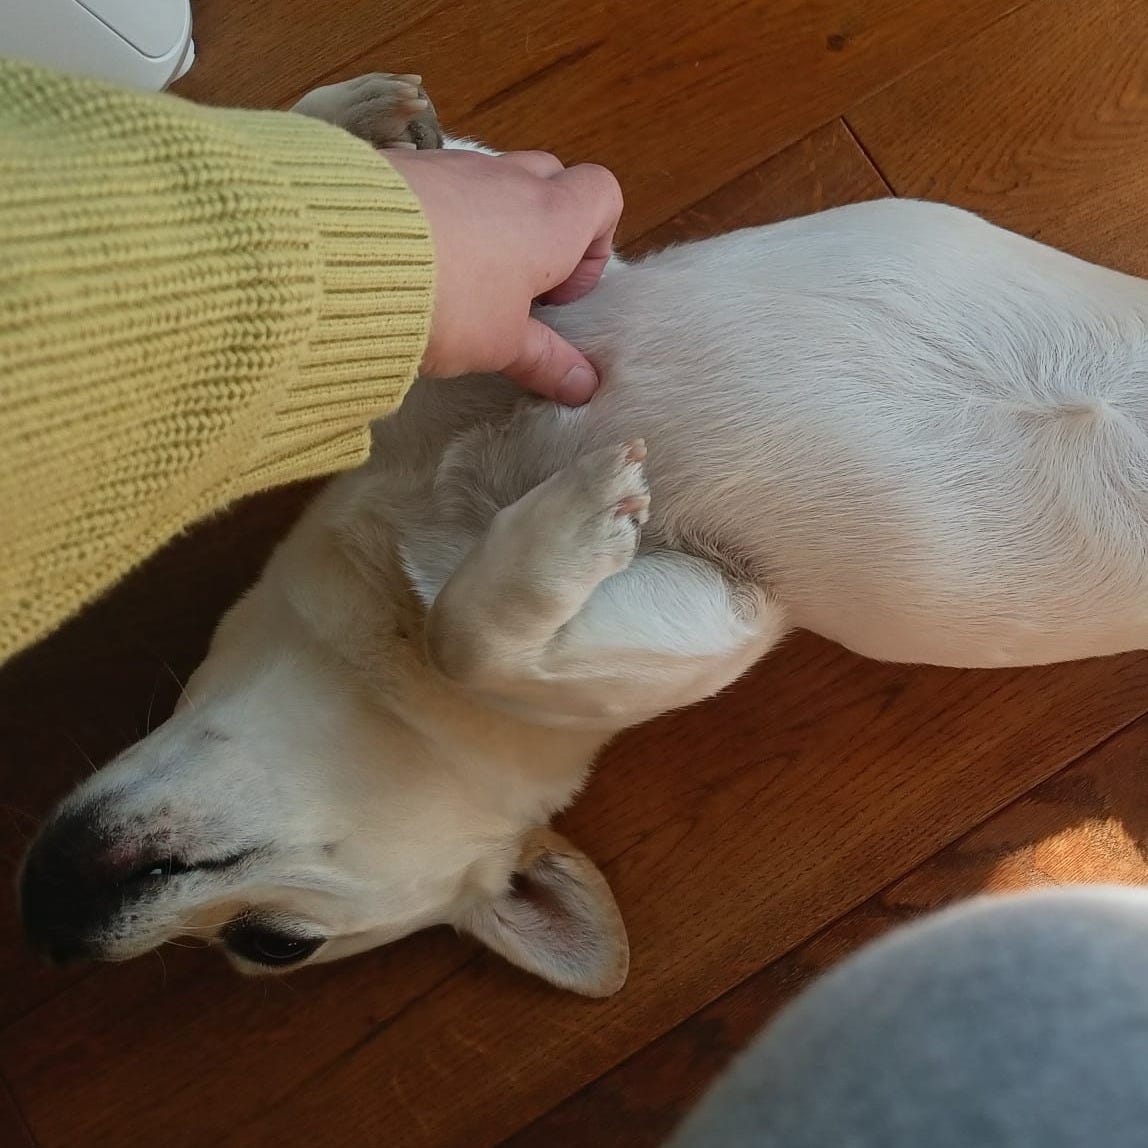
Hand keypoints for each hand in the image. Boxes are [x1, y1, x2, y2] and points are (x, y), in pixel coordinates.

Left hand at [385, 148, 622, 403]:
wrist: (347, 254)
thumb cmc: (449, 300)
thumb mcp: (500, 343)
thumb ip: (545, 359)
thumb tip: (583, 385)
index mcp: (550, 218)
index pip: (602, 194)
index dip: (593, 242)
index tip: (559, 294)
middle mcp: (507, 178)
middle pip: (549, 179)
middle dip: (543, 225)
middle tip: (515, 285)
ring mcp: (453, 164)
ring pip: (490, 178)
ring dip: (487, 219)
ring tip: (458, 278)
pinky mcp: (402, 164)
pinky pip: (437, 181)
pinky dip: (438, 212)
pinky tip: (412, 258)